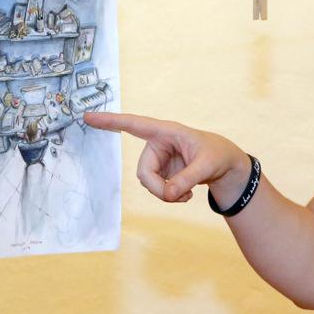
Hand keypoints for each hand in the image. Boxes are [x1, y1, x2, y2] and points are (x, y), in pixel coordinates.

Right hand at [83, 112, 250, 203]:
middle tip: (178, 197)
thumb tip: (168, 193)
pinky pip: (156, 189)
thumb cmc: (218, 155)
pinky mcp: (161, 172)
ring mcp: (158, 159)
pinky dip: (170, 196)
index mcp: (166, 132)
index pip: (134, 125)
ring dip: (166, 194)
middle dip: (158, 189)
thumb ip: (187, 179)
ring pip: (148, 183)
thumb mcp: (207, 166)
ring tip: (188, 195)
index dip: (110, 122)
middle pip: (143, 172)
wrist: (225, 165)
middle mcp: (158, 144)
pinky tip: (186, 195)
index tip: (87, 116)